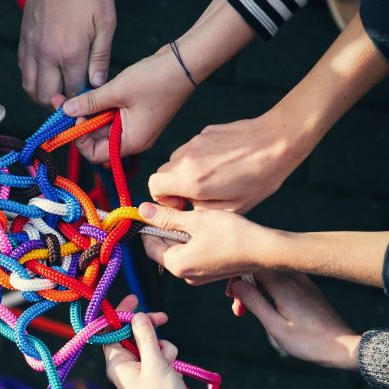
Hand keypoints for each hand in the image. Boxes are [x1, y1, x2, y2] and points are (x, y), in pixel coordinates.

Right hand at [19, 0, 115, 105]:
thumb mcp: (105, 23)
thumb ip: (100, 58)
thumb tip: (97, 84)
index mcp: (69, 54)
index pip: (72, 94)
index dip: (80, 101)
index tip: (87, 101)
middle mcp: (46, 55)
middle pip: (47, 97)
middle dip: (60, 104)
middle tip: (72, 101)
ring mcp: (32, 48)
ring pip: (31, 88)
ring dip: (44, 96)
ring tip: (58, 93)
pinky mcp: (24, 41)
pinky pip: (24, 72)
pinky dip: (33, 81)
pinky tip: (47, 76)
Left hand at [55, 43, 193, 162]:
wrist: (185, 63)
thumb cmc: (156, 80)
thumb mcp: (117, 91)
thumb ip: (90, 102)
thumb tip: (65, 110)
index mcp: (131, 142)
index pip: (95, 154)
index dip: (80, 139)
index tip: (73, 117)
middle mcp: (133, 140)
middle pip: (97, 142)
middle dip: (80, 124)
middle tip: (65, 104)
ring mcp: (135, 128)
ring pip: (103, 128)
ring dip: (89, 114)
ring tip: (78, 96)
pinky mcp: (136, 116)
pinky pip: (112, 118)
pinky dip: (100, 108)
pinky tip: (93, 94)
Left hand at [104, 295, 200, 388]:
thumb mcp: (155, 363)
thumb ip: (146, 336)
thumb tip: (137, 316)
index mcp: (116, 363)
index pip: (110, 331)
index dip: (120, 314)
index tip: (134, 300)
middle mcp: (124, 365)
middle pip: (131, 334)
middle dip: (148, 327)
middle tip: (162, 318)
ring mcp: (139, 371)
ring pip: (149, 343)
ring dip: (162, 346)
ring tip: (169, 362)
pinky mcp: (154, 375)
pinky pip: (159, 355)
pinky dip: (168, 356)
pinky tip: (175, 369)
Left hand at [138, 202, 278, 284]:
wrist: (264, 250)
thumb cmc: (231, 233)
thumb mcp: (195, 220)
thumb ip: (167, 217)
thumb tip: (142, 211)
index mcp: (177, 264)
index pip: (150, 245)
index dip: (148, 227)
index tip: (151, 210)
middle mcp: (185, 275)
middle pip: (163, 249)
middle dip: (164, 230)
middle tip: (173, 209)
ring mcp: (198, 276)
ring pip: (178, 251)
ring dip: (179, 234)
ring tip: (191, 217)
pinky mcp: (209, 274)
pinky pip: (192, 255)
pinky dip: (192, 241)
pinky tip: (204, 228)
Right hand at [148, 108, 311, 212]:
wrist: (278, 141)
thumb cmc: (260, 177)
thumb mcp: (233, 208)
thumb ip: (202, 210)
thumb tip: (187, 206)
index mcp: (194, 181)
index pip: (154, 186)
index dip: (162, 198)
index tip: (181, 203)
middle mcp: (189, 159)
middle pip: (160, 173)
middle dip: (170, 186)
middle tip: (192, 194)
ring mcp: (195, 143)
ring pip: (174, 161)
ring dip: (183, 173)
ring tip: (208, 179)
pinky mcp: (204, 133)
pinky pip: (190, 150)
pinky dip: (196, 160)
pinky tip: (219, 164)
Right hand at [229, 271, 360, 368]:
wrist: (344, 348)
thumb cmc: (308, 341)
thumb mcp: (275, 326)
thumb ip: (254, 302)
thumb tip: (236, 284)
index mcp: (284, 284)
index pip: (251, 265)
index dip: (235, 277)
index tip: (231, 298)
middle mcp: (294, 276)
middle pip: (259, 267)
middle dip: (243, 285)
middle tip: (237, 310)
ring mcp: (302, 280)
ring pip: (269, 273)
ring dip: (255, 288)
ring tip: (249, 311)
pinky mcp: (307, 287)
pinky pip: (280, 278)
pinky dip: (268, 289)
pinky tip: (266, 306)